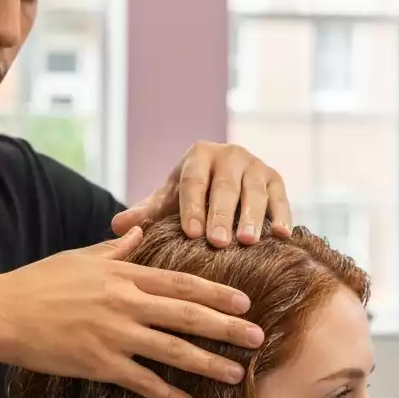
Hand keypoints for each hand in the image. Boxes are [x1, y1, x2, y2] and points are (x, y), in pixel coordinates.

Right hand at [0, 227, 263, 397]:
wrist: (1, 314)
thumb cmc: (38, 282)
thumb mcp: (78, 257)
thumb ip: (115, 249)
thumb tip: (140, 230)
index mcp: (123, 275)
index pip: (180, 282)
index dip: (216, 292)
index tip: (244, 301)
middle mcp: (125, 303)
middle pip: (188, 315)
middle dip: (227, 328)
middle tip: (259, 337)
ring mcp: (114, 335)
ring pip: (173, 351)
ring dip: (209, 363)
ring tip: (237, 374)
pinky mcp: (99, 364)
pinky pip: (142, 381)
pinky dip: (167, 394)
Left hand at [112, 142, 291, 246]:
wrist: (223, 183)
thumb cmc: (190, 197)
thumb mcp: (168, 201)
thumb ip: (146, 213)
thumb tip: (116, 225)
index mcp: (198, 156)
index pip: (193, 181)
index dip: (192, 206)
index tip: (190, 234)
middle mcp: (228, 155)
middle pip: (224, 186)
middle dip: (221, 214)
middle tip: (218, 242)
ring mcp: (255, 166)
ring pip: (254, 191)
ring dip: (252, 217)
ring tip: (247, 241)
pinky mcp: (276, 179)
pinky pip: (280, 197)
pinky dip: (282, 216)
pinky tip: (282, 236)